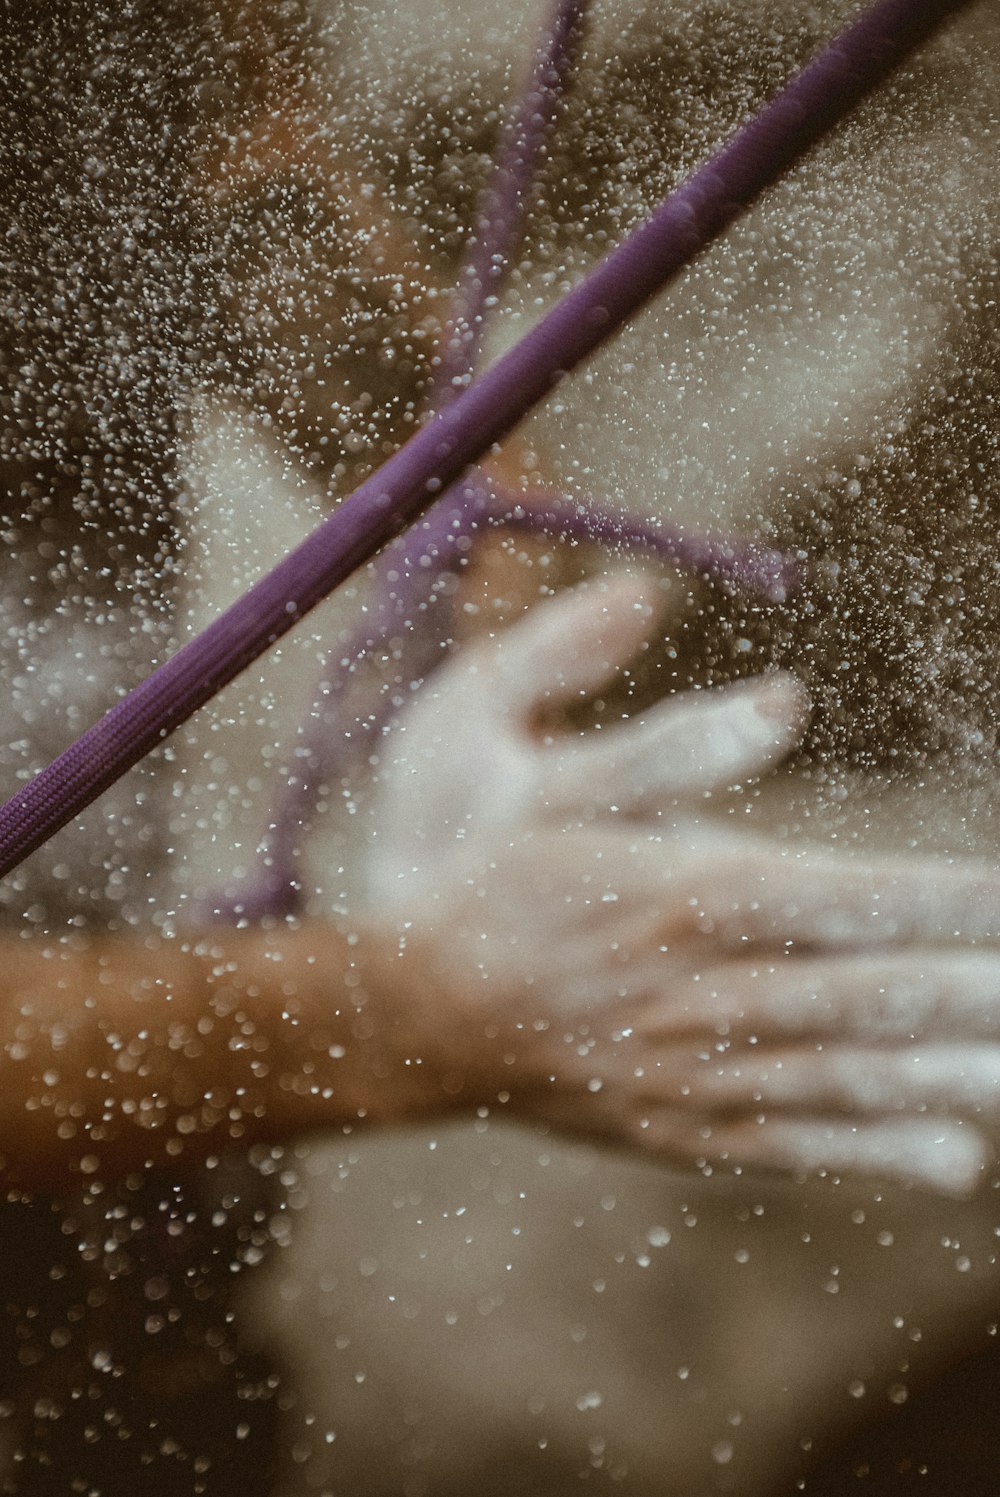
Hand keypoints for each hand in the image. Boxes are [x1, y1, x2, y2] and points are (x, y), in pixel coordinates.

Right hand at [365, 574, 999, 1193]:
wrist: (414, 1013)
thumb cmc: (487, 879)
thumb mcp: (556, 788)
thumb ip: (670, 749)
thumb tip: (785, 700)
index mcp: (685, 896)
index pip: (848, 897)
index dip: (946, 902)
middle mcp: (703, 992)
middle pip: (867, 995)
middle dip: (972, 993)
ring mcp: (693, 1074)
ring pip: (847, 1079)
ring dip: (948, 1079)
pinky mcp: (678, 1128)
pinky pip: (791, 1142)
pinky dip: (873, 1149)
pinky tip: (948, 1157)